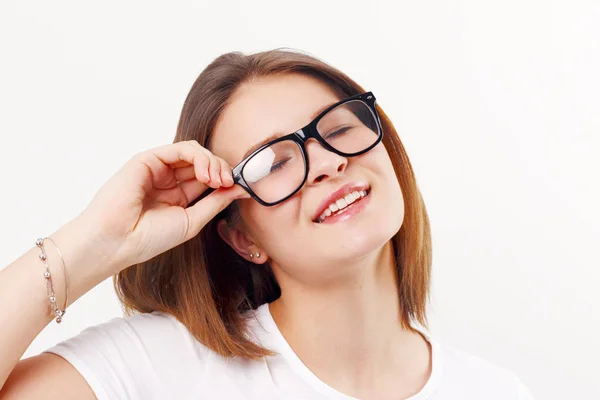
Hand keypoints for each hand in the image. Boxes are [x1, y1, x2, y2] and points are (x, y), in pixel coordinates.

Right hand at [80, 140, 248, 271]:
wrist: (117, 241)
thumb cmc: (149, 237)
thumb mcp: (193, 221)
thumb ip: (216, 202)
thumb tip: (242, 189)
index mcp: (178, 196)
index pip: (209, 179)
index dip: (227, 180)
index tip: (241, 188)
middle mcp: (169, 180)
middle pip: (205, 164)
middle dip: (222, 170)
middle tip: (229, 182)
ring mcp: (159, 168)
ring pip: (195, 153)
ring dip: (213, 162)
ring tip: (218, 180)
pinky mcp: (149, 159)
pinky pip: (181, 149)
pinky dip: (199, 157)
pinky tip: (206, 173)